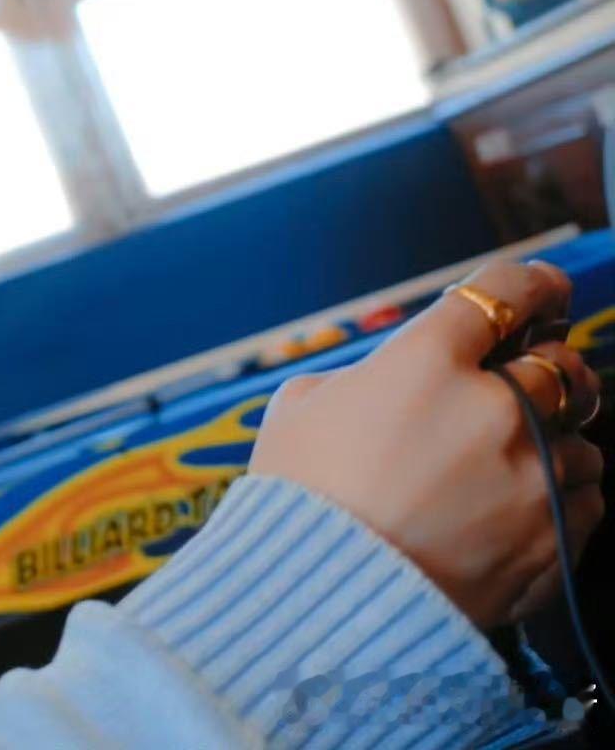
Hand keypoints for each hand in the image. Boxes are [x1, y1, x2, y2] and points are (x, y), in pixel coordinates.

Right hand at [249, 259, 605, 628]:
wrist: (323, 602)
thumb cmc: (299, 500)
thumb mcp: (301, 409)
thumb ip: (361, 378)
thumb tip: (386, 383)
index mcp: (425, 362)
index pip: (502, 292)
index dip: (530, 284)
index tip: (543, 289)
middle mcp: (494, 408)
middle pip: (560, 363)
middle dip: (550, 366)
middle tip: (533, 379)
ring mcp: (533, 474)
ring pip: (581, 438)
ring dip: (554, 444)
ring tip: (514, 468)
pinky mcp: (555, 535)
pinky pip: (588, 499)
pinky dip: (562, 500)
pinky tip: (519, 512)